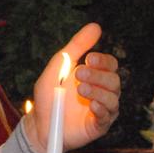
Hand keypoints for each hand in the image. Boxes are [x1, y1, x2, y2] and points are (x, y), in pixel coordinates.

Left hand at [26, 23, 120, 152]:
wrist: (39, 125)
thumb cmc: (49, 95)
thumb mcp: (59, 66)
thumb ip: (76, 46)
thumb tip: (95, 26)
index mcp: (94, 76)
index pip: (110, 64)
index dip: (103, 61)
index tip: (88, 59)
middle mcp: (102, 91)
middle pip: (114, 80)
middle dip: (98, 75)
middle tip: (79, 75)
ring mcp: (102, 109)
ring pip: (113, 98)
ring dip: (98, 91)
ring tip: (80, 90)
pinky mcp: (99, 126)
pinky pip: (108, 116)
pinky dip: (101, 109)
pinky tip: (91, 105)